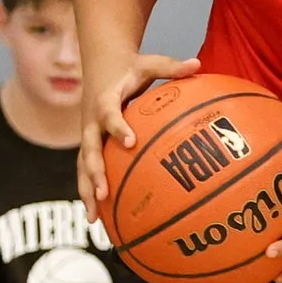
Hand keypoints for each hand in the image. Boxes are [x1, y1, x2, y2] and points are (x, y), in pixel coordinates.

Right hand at [79, 53, 200, 216]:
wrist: (101, 65)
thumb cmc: (131, 67)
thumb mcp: (150, 63)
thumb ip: (172, 67)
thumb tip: (198, 64)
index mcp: (105, 100)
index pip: (109, 115)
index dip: (118, 127)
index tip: (130, 142)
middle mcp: (92, 121)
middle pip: (88, 150)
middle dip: (95, 172)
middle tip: (104, 193)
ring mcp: (88, 135)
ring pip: (83, 167)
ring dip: (87, 191)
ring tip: (93, 219)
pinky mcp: (89, 144)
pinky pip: (87, 170)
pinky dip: (91, 192)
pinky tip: (99, 218)